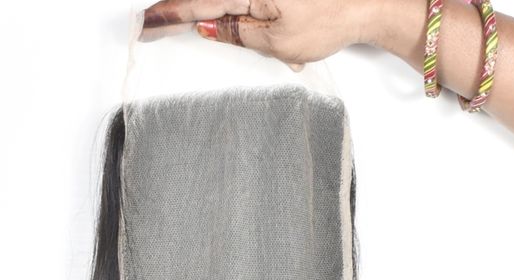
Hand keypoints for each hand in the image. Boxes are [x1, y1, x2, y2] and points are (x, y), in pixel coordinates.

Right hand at [139, 0, 383, 69]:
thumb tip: (206, 27)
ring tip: (175, 20)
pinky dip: (232, 10)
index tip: (144, 25)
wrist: (369, 1)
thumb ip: (237, 33)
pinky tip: (213, 22)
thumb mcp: (279, 42)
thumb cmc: (331, 19)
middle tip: (151, 22)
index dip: (167, 16)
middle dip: (179, 8)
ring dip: (206, 10)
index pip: (196, 4)